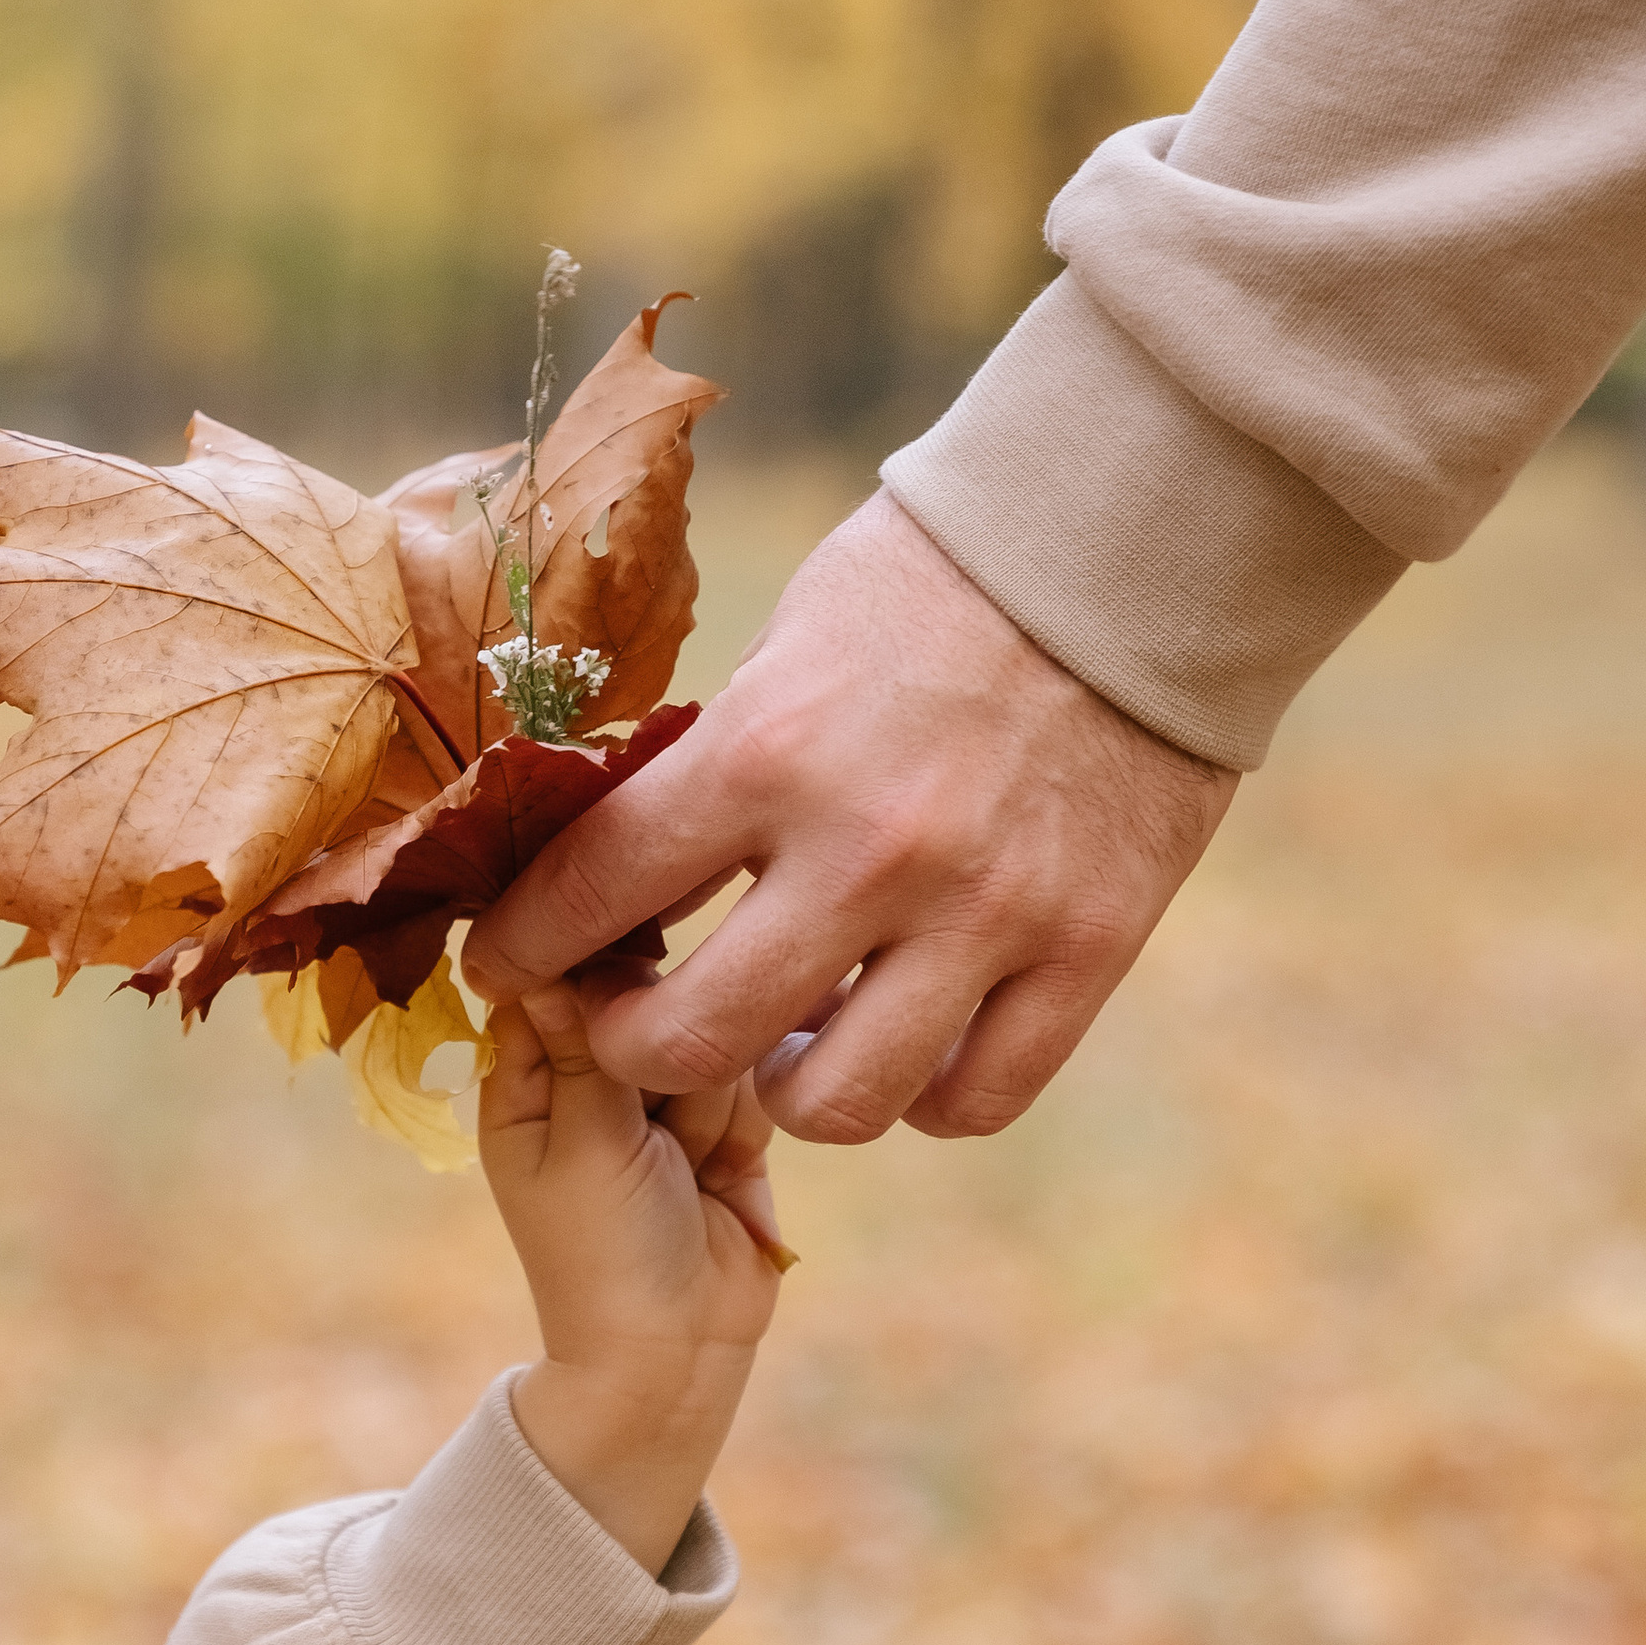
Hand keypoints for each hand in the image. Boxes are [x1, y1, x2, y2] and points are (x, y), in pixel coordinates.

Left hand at [467, 492, 1236, 1144]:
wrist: (1136, 542)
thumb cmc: (941, 578)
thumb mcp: (795, 642)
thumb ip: (720, 761)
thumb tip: (629, 862)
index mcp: (773, 749)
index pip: (597, 890)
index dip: (526, 946)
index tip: (508, 961)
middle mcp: (871, 849)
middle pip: (696, 1039)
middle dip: (634, 1047)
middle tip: (638, 1025)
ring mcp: (988, 911)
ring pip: (838, 1102)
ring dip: (787, 1084)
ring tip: (791, 1039)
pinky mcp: (1088, 945)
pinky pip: (974, 1097)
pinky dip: (924, 1094)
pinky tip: (907, 1044)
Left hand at [479, 979, 788, 1574]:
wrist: (676, 1355)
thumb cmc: (602, 1254)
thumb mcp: (582, 1141)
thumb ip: (583, 1040)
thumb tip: (548, 946)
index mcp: (527, 1076)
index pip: (556, 976)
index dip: (597, 980)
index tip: (624, 1010)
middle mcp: (594, 1074)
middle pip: (646, 994)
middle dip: (666, 1053)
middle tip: (653, 1128)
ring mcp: (665, 1096)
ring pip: (710, 1029)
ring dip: (707, 1102)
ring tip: (688, 1170)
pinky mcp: (730, 1119)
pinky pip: (753, 1075)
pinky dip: (744, 1122)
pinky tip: (725, 1172)